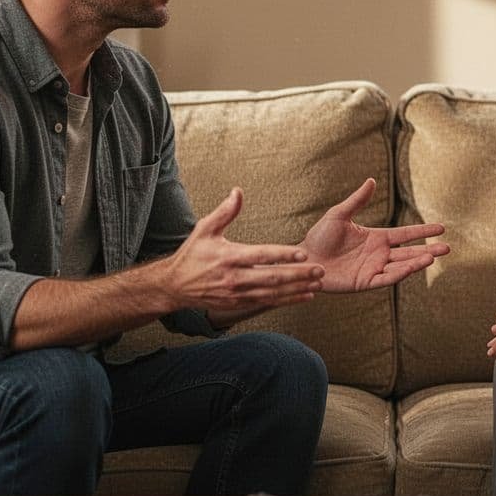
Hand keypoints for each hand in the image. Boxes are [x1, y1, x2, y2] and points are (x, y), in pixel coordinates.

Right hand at [160, 188, 324, 310]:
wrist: (175, 286)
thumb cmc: (192, 254)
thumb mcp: (204, 229)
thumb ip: (224, 212)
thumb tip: (238, 191)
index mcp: (229, 257)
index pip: (261, 256)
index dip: (283, 255)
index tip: (303, 254)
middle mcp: (234, 278)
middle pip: (272, 277)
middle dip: (298, 275)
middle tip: (320, 271)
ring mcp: (237, 294)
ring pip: (272, 293)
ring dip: (296, 290)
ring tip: (317, 286)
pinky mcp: (238, 304)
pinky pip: (266, 302)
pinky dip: (286, 300)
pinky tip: (304, 296)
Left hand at [300, 178, 450, 291]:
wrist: (304, 258)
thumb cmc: (319, 236)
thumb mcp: (339, 214)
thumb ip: (357, 200)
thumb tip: (372, 180)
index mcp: (376, 238)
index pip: (405, 234)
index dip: (422, 230)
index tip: (441, 227)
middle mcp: (379, 254)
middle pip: (409, 252)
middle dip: (428, 250)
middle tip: (447, 248)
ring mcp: (373, 269)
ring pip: (401, 266)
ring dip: (417, 262)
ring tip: (433, 256)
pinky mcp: (365, 282)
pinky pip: (386, 278)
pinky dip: (400, 273)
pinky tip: (412, 266)